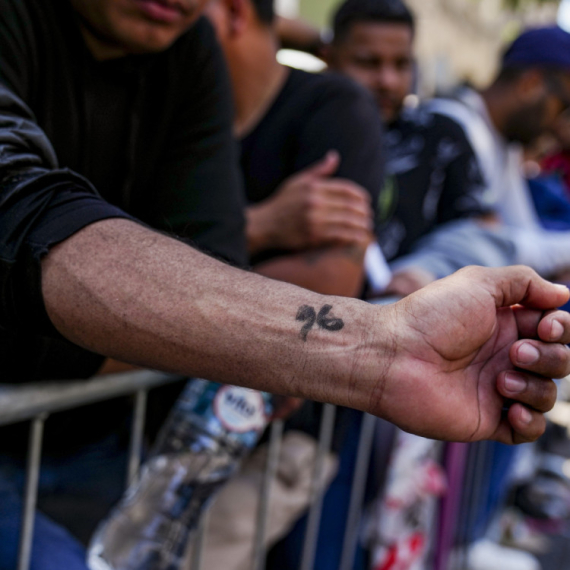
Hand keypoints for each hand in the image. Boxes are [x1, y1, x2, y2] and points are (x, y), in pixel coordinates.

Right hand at [246, 151, 372, 253]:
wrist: (264, 225)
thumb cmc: (282, 203)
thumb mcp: (297, 181)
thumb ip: (318, 171)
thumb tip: (334, 156)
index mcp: (313, 187)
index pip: (345, 189)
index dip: (360, 195)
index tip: (367, 200)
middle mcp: (314, 202)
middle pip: (349, 205)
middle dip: (363, 211)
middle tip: (370, 216)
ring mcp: (313, 220)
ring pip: (347, 221)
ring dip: (361, 225)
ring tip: (367, 228)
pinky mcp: (312, 236)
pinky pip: (339, 236)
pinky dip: (352, 237)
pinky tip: (359, 238)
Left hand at [373, 266, 569, 443]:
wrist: (392, 356)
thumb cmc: (430, 317)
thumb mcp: (477, 283)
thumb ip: (523, 282)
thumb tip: (563, 293)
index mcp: (504, 324)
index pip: (555, 329)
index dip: (560, 328)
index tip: (545, 325)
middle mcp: (502, 356)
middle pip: (558, 361)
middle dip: (550, 357)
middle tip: (516, 352)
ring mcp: (495, 389)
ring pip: (546, 395)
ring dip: (535, 386)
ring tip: (499, 379)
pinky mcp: (486, 419)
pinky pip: (528, 430)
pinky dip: (530, 421)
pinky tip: (511, 409)